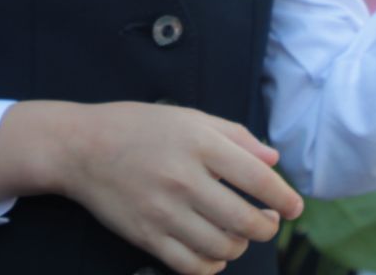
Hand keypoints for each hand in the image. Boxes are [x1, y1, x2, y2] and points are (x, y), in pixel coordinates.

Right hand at [44, 102, 301, 274]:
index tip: (294, 207)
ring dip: (239, 246)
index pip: (258, 180)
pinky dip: (212, 266)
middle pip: (245, 221)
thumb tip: (273, 161)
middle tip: (267, 222)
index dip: (285, 198)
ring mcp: (163, 211)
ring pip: (222, 248)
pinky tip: (214, 253)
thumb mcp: (190, 117)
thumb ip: (235, 136)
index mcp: (199, 143)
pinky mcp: (146, 236)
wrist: (81, 147)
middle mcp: (183, 179)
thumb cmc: (139, 127)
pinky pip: (191, 266)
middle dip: (266, 228)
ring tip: (238, 234)